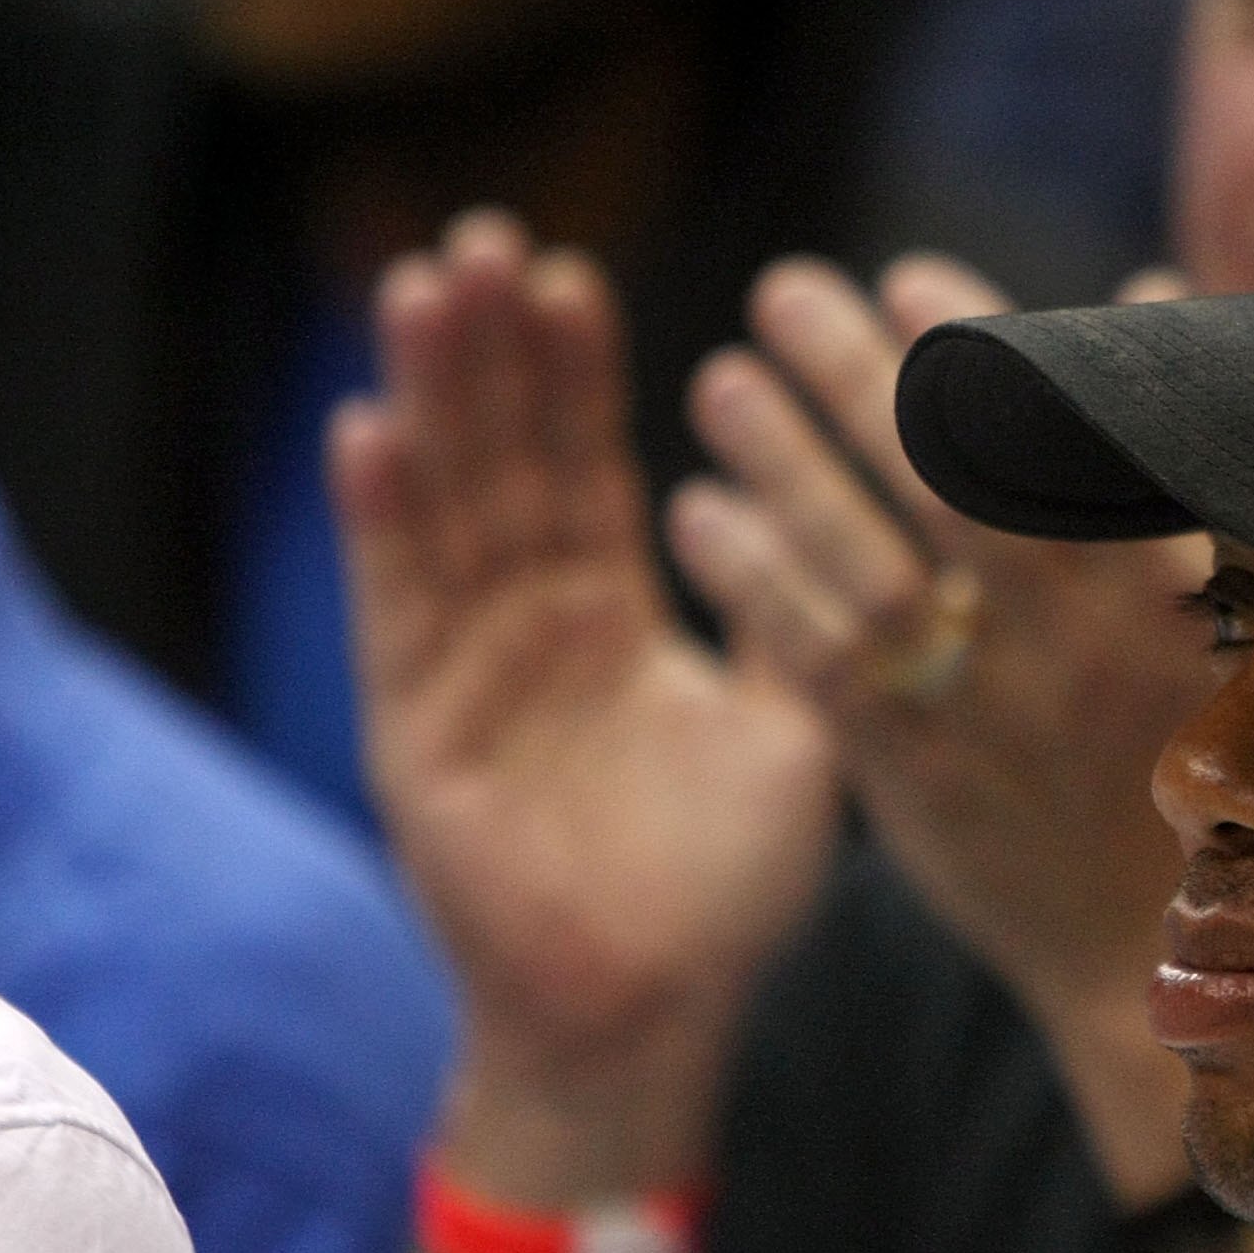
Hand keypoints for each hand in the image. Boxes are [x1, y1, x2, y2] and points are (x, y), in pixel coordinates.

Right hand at [333, 211, 838, 1202]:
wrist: (648, 1012)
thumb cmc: (726, 890)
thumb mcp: (795, 734)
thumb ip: (809, 626)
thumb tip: (883, 518)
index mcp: (612, 620)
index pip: (587, 470)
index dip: (575, 378)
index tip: (570, 275)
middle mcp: (528, 630)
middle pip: (503, 465)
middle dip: (490, 356)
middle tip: (483, 240)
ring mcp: (463, 673)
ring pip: (444, 511)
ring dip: (429, 401)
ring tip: (420, 289)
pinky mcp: (417, 730)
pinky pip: (399, 610)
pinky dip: (383, 525)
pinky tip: (370, 431)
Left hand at [665, 254, 1217, 1200]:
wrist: (1142, 945)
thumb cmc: (1182, 742)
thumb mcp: (1220, 603)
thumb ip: (1169, 450)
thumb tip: (1147, 289)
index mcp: (1158, 587)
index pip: (1059, 439)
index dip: (979, 349)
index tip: (904, 279)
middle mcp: (1073, 644)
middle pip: (952, 482)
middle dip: (857, 376)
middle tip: (781, 291)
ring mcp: (989, 714)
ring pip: (871, 567)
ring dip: (785, 466)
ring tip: (718, 382)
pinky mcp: (913, 780)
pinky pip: (818, 667)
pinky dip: (753, 584)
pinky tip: (698, 514)